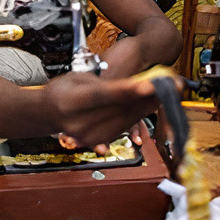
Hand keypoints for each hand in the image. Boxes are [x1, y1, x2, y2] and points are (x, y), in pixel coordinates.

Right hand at [43, 71, 161, 148]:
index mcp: (72, 101)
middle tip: (171, 84)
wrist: (47, 113)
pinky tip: (152, 104)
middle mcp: (80, 123)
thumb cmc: (62, 90)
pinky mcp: (99, 142)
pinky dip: (140, 114)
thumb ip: (104, 84)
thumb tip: (133, 85)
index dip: (128, 90)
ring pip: (127, 120)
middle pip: (120, 109)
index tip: (150, 85)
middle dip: (148, 96)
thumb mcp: (78, 78)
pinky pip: (124, 127)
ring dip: (149, 105)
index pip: (105, 95)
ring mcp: (89, 136)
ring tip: (168, 92)